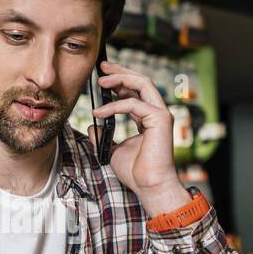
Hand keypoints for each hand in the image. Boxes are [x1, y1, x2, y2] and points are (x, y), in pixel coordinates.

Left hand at [89, 60, 189, 216]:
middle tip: (102, 67)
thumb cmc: (136, 172)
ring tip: (100, 81)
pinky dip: (114, 106)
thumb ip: (104, 135)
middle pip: (141, 81)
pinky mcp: (160, 120)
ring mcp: (160, 115)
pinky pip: (134, 104)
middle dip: (120, 71)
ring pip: (142, 84)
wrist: (149, 186)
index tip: (101, 77)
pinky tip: (99, 112)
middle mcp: (156, 113)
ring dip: (120, 79)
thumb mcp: (113, 149)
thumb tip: (92, 126)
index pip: (134, 92)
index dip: (119, 81)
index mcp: (147, 118)